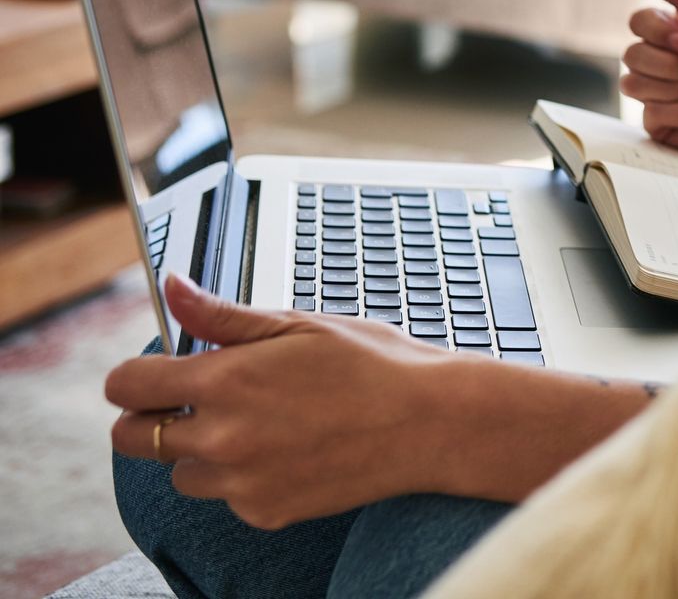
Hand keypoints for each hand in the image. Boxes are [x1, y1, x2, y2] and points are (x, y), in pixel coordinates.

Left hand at [106, 274, 476, 528]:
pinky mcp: (263, 512)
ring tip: (261, 424)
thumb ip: (223, 316)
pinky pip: (226, 497)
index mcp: (225, 381)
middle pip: (131, 438)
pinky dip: (244, 478)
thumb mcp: (299, 325)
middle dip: (151, 417)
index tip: (157, 372)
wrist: (430, 422)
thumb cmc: (373, 364)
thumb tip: (173, 287)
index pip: (126, 386)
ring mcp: (240, 482)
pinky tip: (291, 449)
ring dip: (201, 451)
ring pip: (180, 471)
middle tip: (197, 400)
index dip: (134, 375)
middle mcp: (221, 438)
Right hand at [619, 0, 677, 183]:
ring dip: (676, 89)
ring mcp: (659, 94)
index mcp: (675, 35)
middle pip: (630, 54)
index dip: (657, 32)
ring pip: (633, 83)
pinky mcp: (660, 124)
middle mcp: (662, 62)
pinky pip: (650, 113)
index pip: (638, 22)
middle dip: (670, 65)